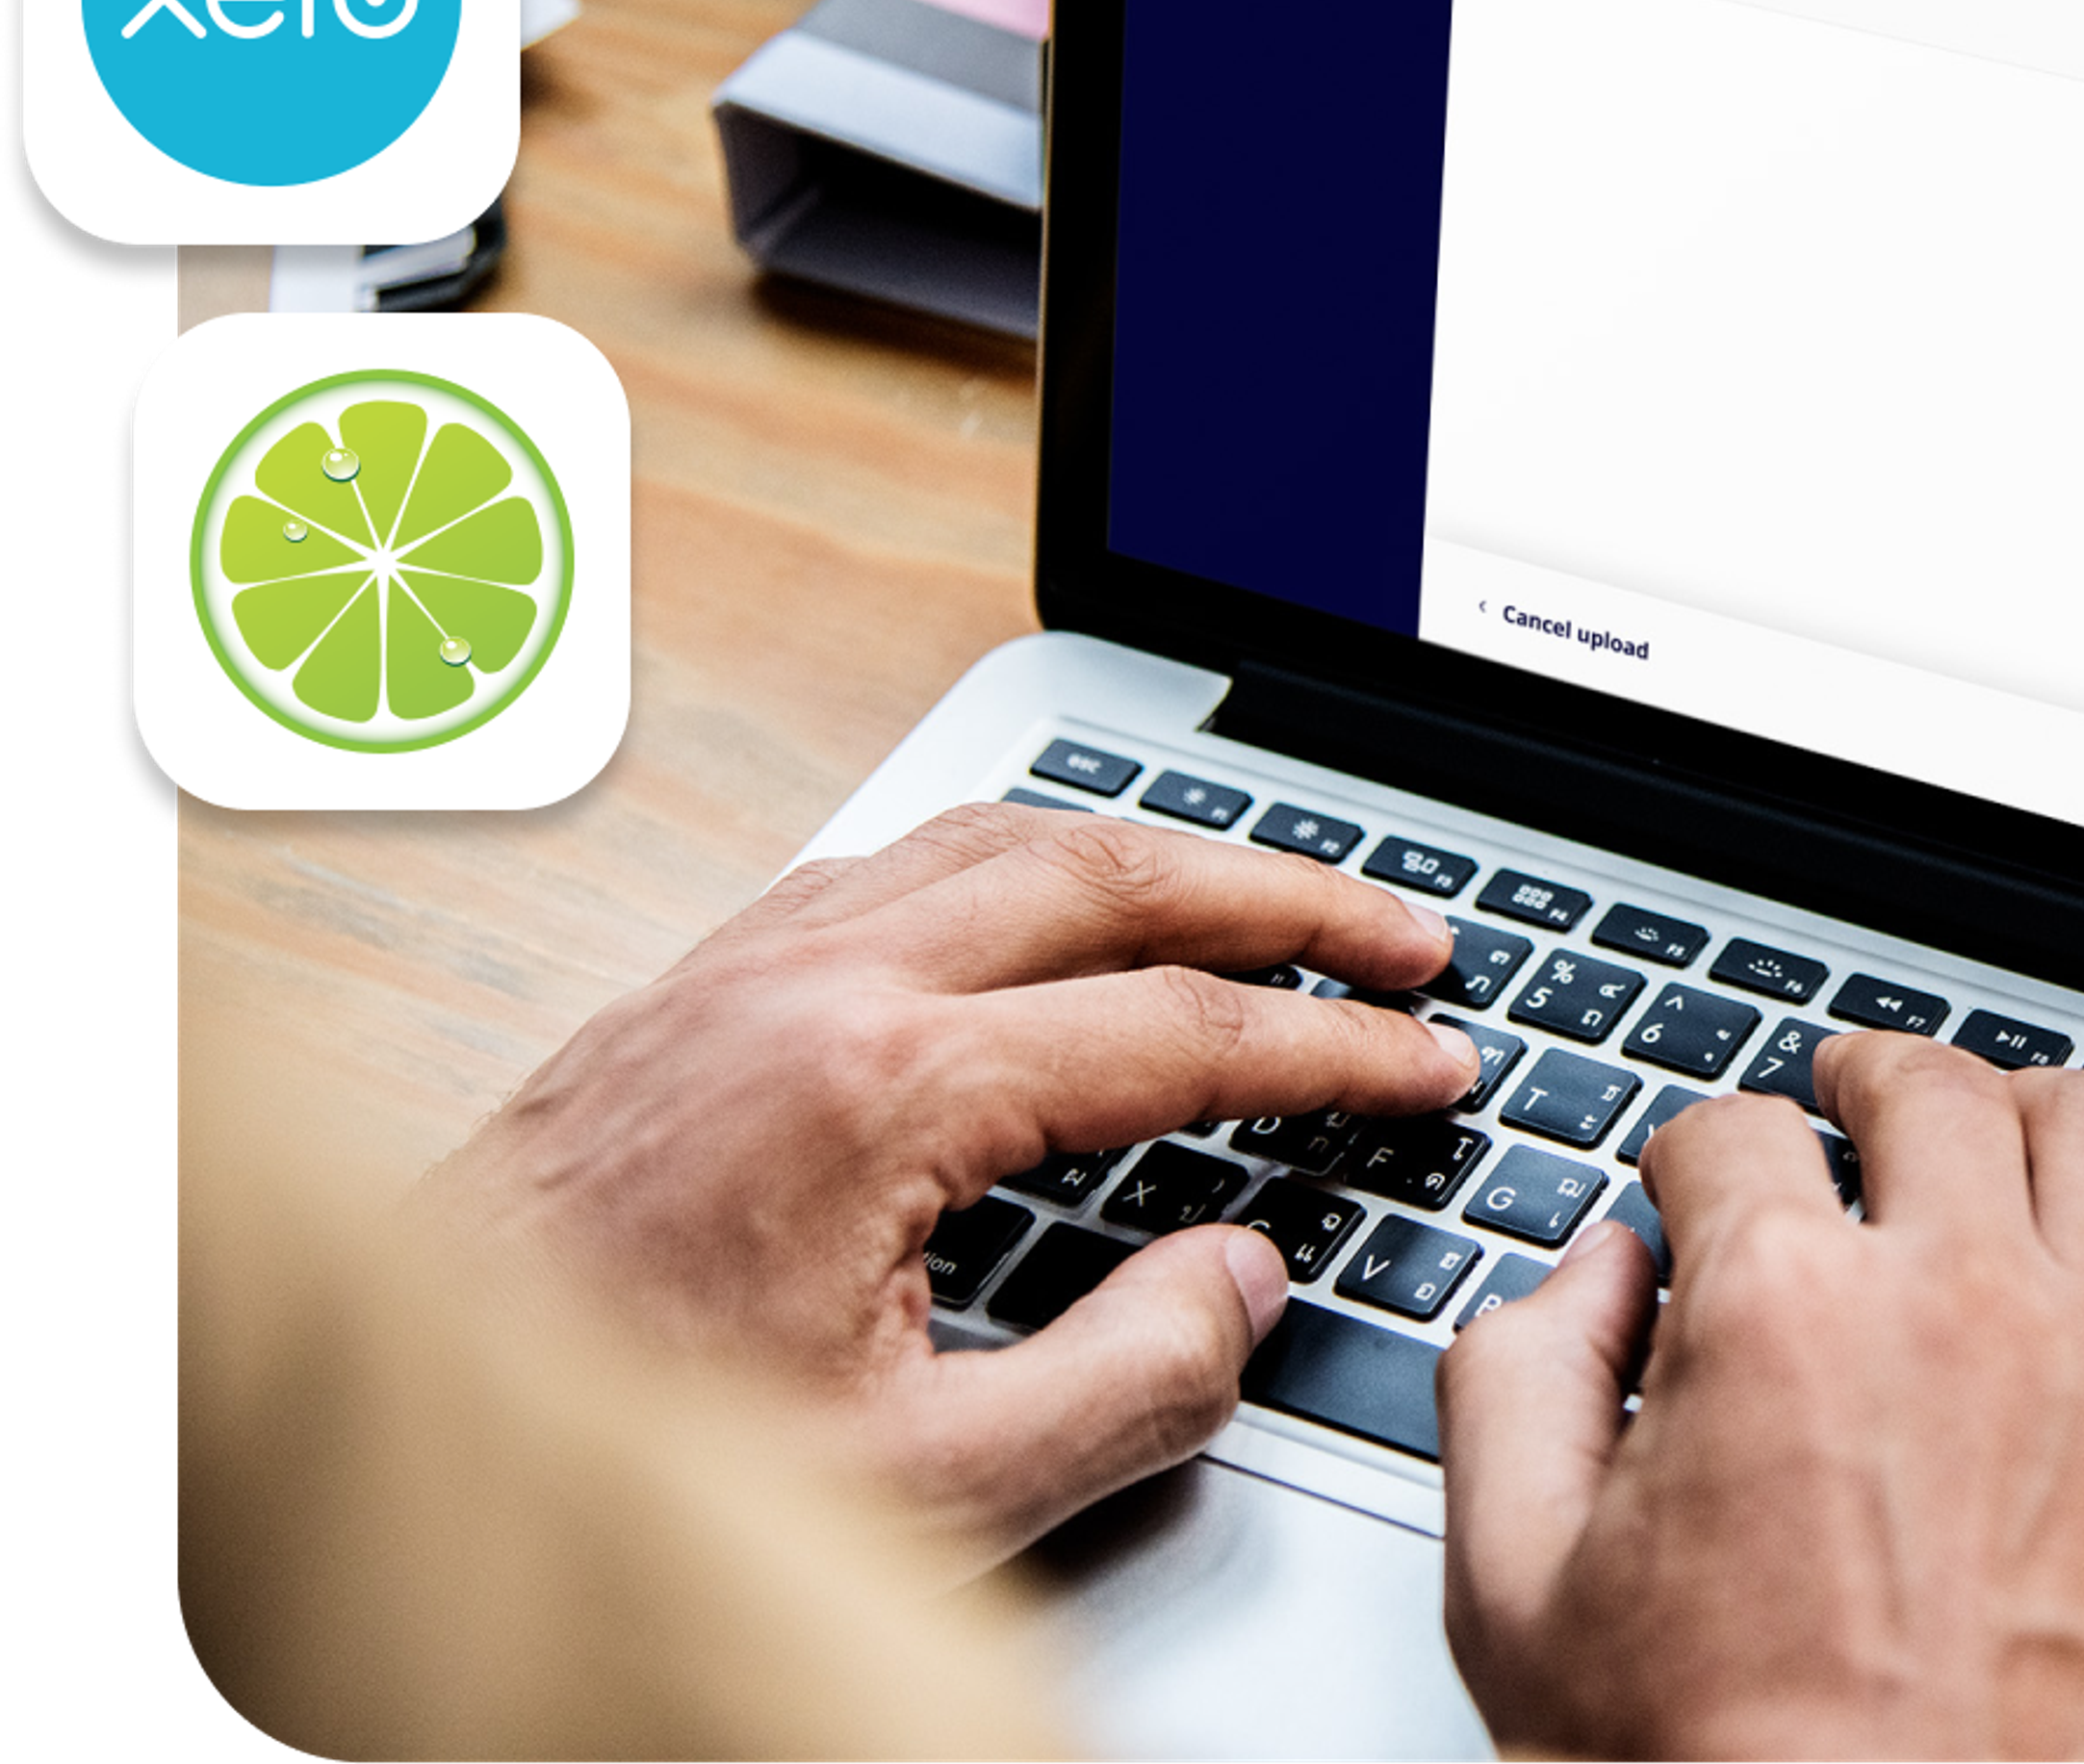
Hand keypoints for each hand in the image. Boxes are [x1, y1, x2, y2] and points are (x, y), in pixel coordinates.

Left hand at [424, 802, 1479, 1562]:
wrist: (403, 1441)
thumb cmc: (620, 1465)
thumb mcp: (917, 1493)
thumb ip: (1121, 1385)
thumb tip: (1238, 1279)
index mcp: (876, 1090)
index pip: (1179, 1032)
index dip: (1336, 1048)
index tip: (1433, 1061)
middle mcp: (811, 986)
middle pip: (1112, 875)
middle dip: (1288, 895)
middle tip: (1406, 933)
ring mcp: (744, 966)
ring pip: (1003, 837)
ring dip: (1160, 856)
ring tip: (1272, 896)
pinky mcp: (696, 983)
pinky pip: (897, 860)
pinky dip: (1024, 860)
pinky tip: (1060, 901)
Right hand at [1439, 1035, 2083, 1759]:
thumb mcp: (1518, 1601)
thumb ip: (1518, 1389)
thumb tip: (1584, 1277)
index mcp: (1779, 1314)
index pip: (1731, 1133)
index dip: (1700, 1157)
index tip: (1705, 1187)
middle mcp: (1963, 1306)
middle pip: (1931, 1088)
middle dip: (1873, 1079)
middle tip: (1856, 1103)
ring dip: (2050, 1112)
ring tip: (2020, 1132)